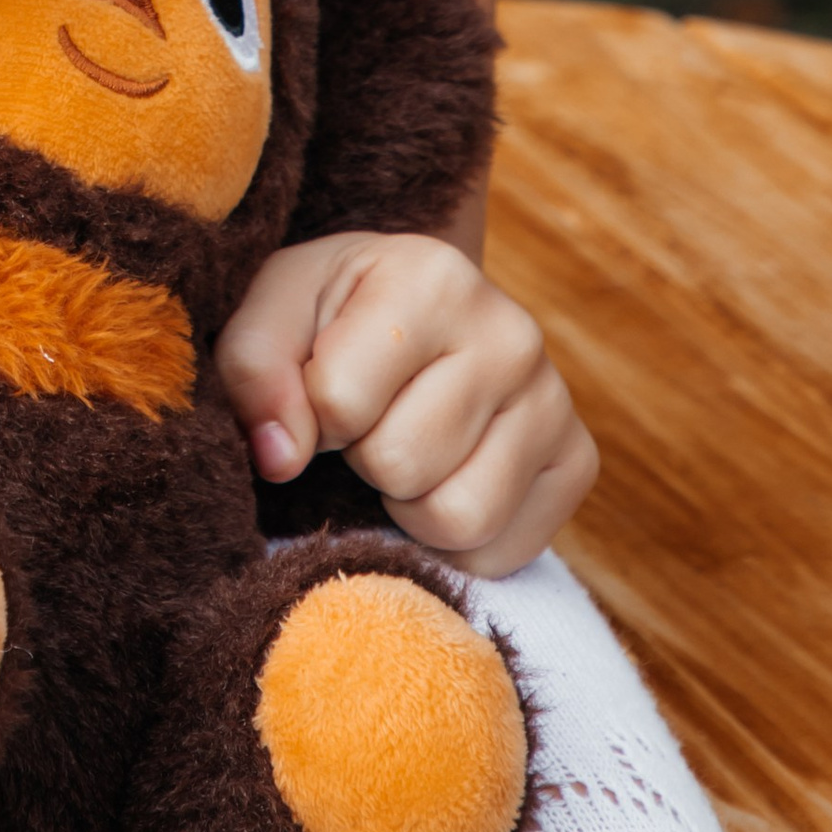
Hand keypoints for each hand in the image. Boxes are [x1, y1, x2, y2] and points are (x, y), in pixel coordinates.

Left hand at [213, 230, 597, 577]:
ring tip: (405, 448)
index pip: (339, 400)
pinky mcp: (577, 463)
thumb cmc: (333, 317)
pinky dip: (454, 542)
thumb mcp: (275, 311)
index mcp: (432, 276)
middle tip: (370, 421)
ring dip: (407, 505)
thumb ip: (254, 368)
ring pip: (457, 518)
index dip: (311, 414)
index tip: (323, 388)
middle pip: (399, 464)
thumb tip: (279, 457)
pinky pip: (497, 555)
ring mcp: (555, 399)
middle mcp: (511, 332)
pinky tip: (444, 478)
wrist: (412, 322)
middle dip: (362, 459)